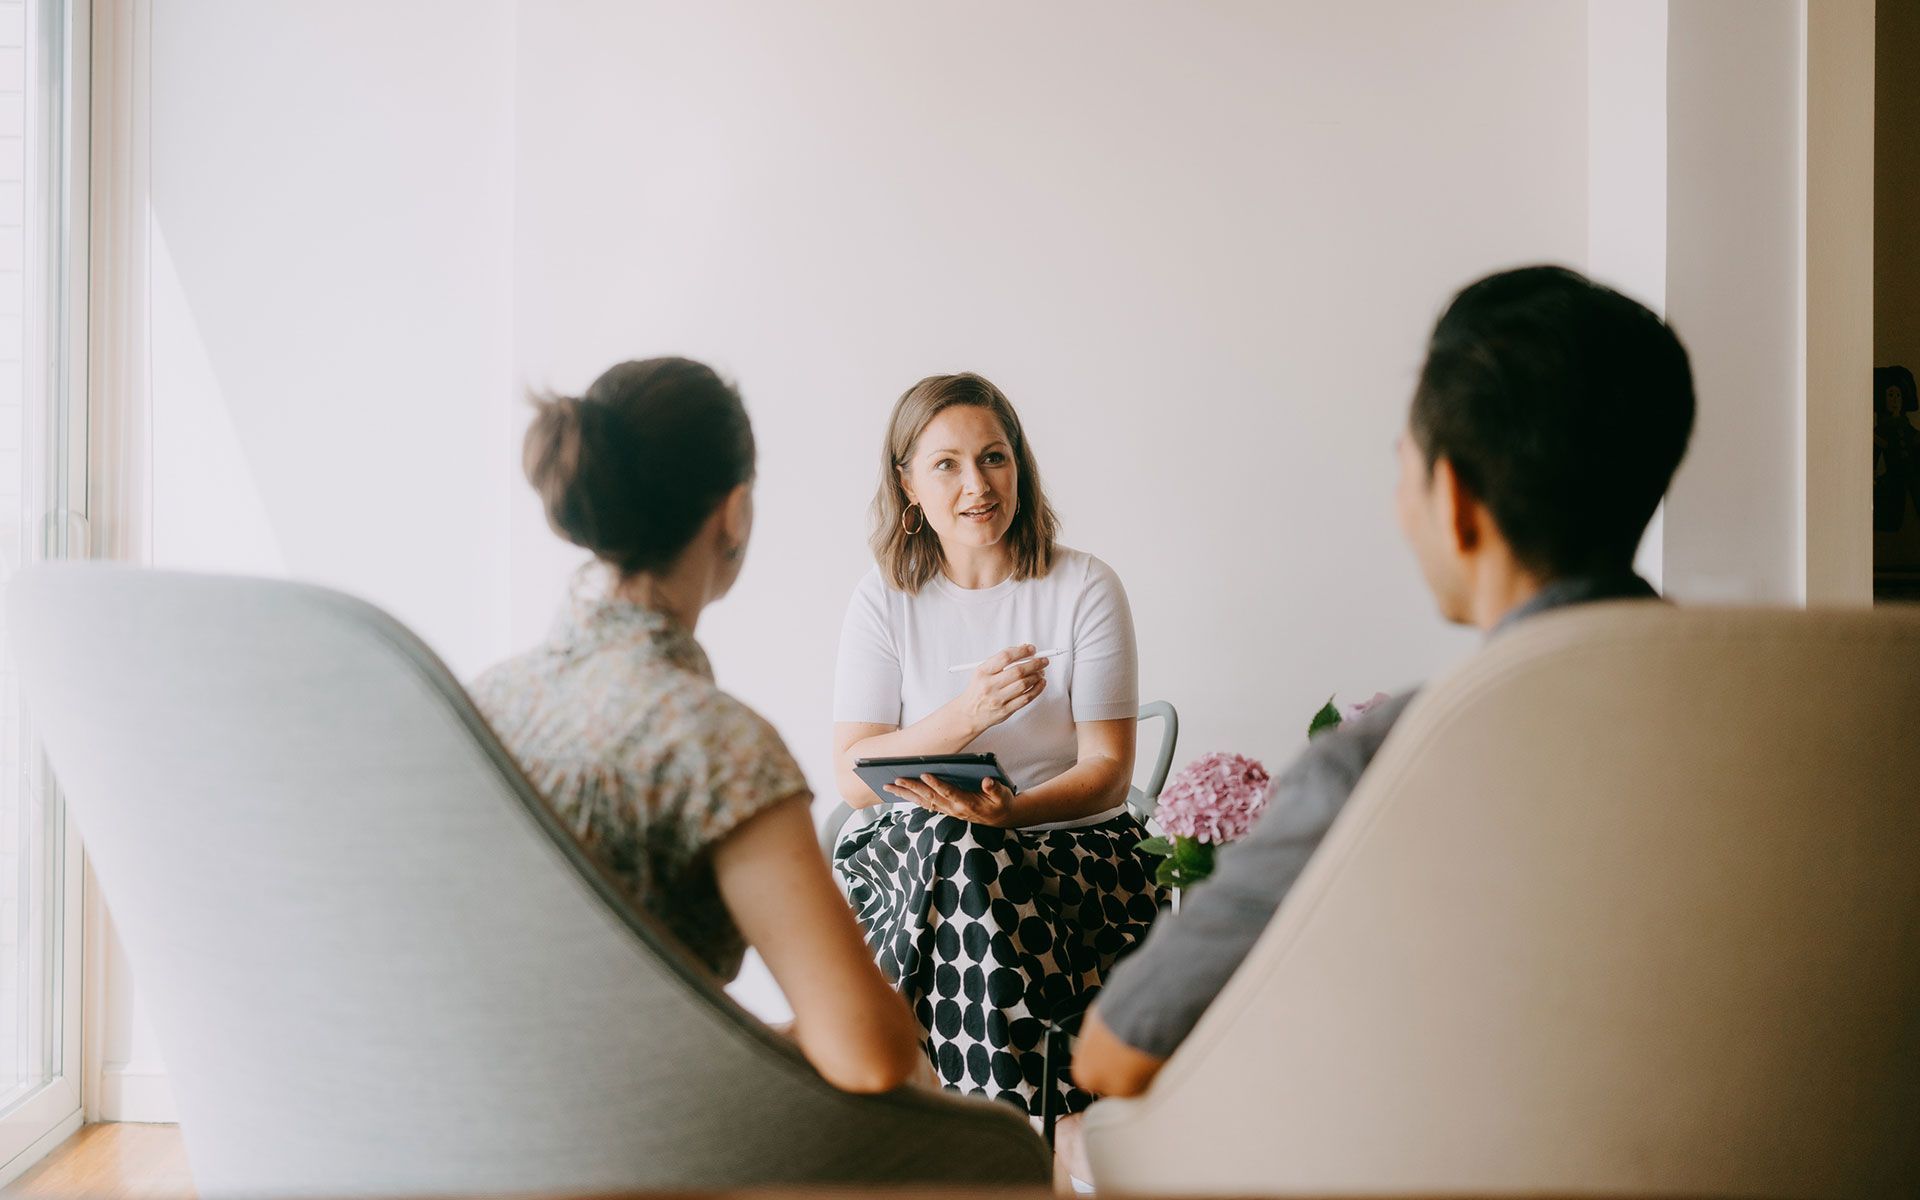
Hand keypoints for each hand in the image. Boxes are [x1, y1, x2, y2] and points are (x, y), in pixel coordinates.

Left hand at [885, 774, 1018, 827]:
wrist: (1001, 818)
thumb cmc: (1000, 803)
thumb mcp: (1002, 795)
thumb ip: (994, 789)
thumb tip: (987, 781)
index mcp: (967, 803)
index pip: (949, 792)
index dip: (937, 784)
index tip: (924, 774)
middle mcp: (954, 809)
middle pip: (930, 797)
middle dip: (911, 788)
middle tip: (895, 780)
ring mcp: (948, 811)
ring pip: (923, 802)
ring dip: (906, 795)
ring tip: (889, 787)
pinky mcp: (945, 810)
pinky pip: (925, 804)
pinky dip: (912, 799)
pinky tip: (900, 793)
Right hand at [949, 643, 1048, 737]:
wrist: (969, 714)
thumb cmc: (977, 691)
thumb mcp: (981, 672)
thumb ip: (1000, 661)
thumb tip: (1023, 649)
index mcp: (983, 672)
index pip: (1005, 657)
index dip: (1022, 651)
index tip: (1031, 649)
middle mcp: (990, 685)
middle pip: (1018, 671)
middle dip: (1035, 663)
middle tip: (1043, 660)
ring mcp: (998, 699)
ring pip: (1024, 684)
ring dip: (1037, 676)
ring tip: (1041, 671)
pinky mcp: (1006, 710)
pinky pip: (1026, 698)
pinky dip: (1037, 689)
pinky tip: (1040, 683)